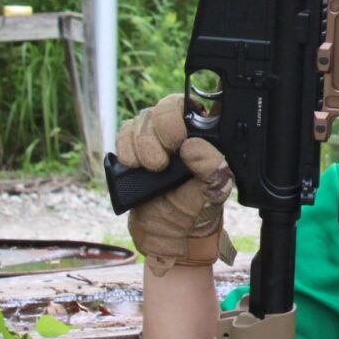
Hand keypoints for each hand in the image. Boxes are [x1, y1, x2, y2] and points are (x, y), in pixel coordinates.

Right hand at [115, 93, 235, 274]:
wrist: (169, 234)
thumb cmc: (198, 208)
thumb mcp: (214, 190)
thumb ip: (212, 165)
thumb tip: (191, 145)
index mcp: (207, 135)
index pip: (195, 104)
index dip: (182, 112)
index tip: (179, 138)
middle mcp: (182, 132)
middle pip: (165, 107)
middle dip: (159, 131)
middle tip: (162, 160)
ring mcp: (156, 139)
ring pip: (142, 119)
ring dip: (142, 144)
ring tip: (153, 168)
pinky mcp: (134, 151)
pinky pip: (123, 134)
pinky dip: (125, 147)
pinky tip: (134, 164)